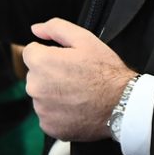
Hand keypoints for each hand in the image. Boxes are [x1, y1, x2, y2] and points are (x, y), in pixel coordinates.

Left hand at [23, 18, 135, 141]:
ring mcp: (41, 109)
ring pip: (41, 95)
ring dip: (53, 93)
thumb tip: (36, 29)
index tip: (65, 61)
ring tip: (76, 93)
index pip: (31, 52)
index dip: (49, 54)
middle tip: (74, 76)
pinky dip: (58, 112)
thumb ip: (55, 28)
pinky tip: (75, 107)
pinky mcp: (48, 127)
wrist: (121, 105)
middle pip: (35, 74)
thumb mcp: (84, 39)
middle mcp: (36, 87)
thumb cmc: (105, 72)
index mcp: (41, 62)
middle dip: (49, 73)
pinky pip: (47, 114)